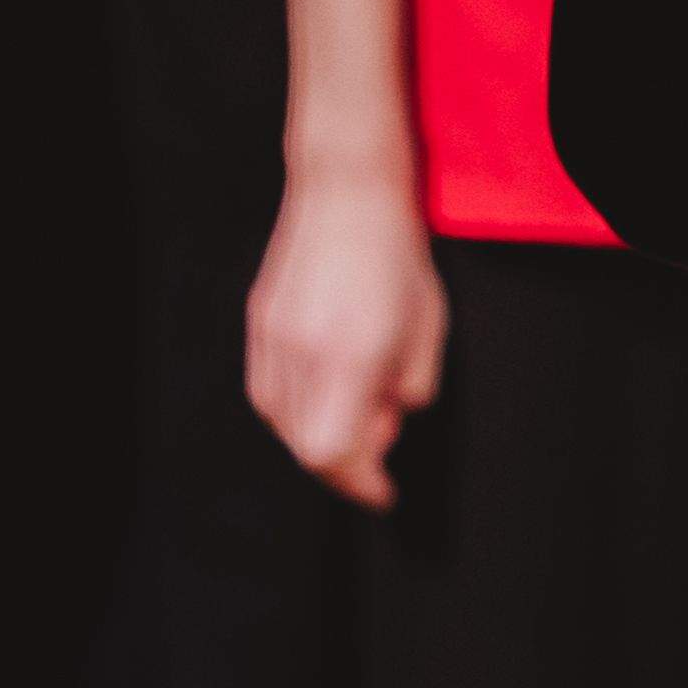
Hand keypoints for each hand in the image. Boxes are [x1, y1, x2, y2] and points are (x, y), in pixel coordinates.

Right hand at [244, 168, 446, 511]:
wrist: (346, 193)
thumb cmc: (399, 258)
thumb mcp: (429, 328)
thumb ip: (409, 388)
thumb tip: (385, 424)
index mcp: (348, 357)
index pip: (334, 452)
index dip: (360, 482)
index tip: (383, 493)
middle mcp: (300, 355)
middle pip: (305, 447)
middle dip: (346, 462)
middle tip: (382, 437)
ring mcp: (271, 339)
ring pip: (282, 424)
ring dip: (318, 434)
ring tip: (359, 403)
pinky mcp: (258, 325)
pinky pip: (268, 392)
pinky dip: (296, 409)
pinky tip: (327, 388)